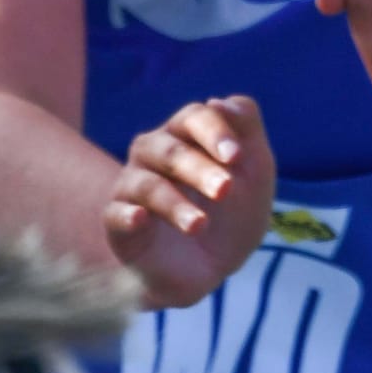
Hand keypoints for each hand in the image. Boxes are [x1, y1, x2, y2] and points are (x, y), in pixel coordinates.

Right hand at [104, 94, 274, 308]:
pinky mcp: (117, 222)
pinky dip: (128, 214)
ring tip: (200, 225)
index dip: (215, 132)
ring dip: (175, 203)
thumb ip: (247, 131)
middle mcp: (152, 153)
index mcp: (185, 136)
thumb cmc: (230, 215)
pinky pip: (116, 212)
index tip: (236, 157)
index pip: (194, 118)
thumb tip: (222, 100)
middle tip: (225, 191)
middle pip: (170, 150)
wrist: (209, 272)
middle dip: (200, 169)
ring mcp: (132, 187)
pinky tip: (141, 219)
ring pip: (147, 184)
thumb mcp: (255, 176)